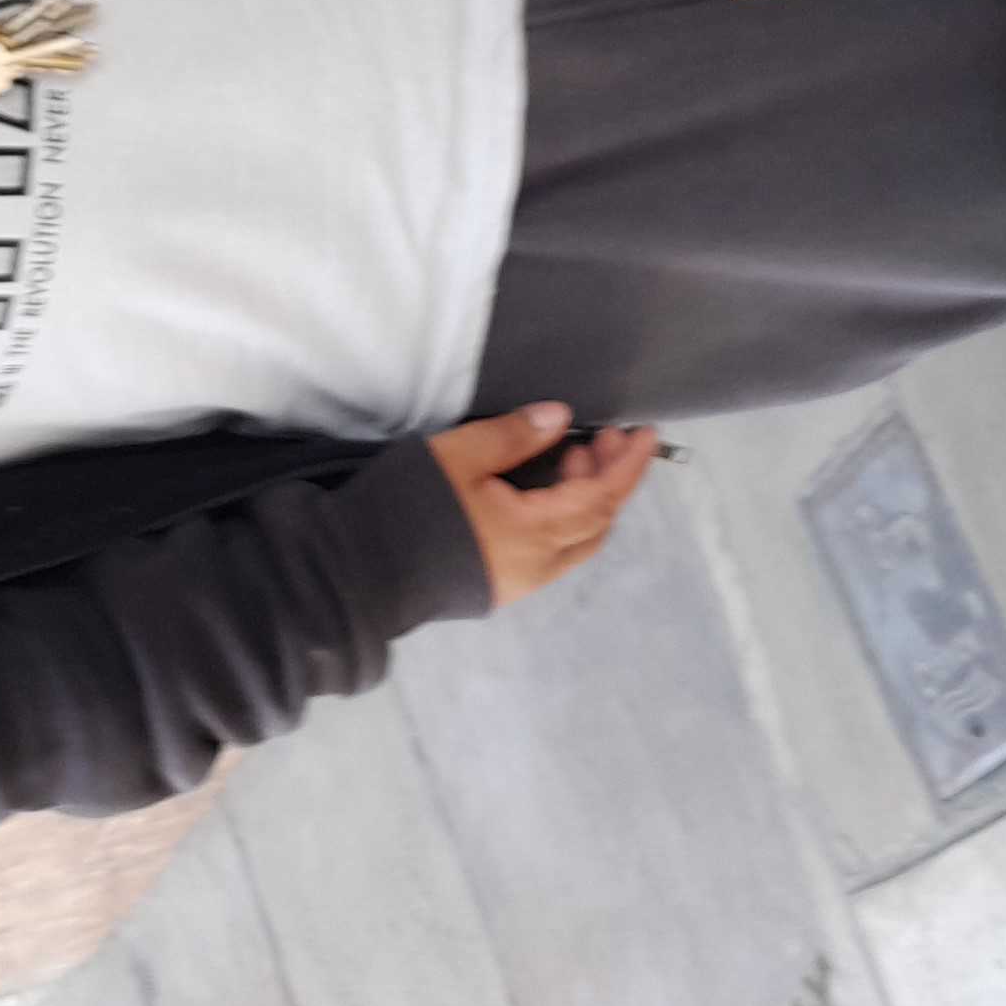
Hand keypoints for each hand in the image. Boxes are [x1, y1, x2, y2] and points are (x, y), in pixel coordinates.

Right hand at [428, 401, 663, 608]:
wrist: (359, 574)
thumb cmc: (408, 509)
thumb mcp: (458, 455)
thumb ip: (513, 436)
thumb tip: (560, 418)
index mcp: (533, 532)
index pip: (600, 496)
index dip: (628, 464)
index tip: (646, 433)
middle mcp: (538, 565)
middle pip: (596, 523)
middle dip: (608, 477)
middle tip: (600, 438)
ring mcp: (520, 582)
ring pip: (578, 542)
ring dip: (587, 499)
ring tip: (570, 456)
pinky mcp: (501, 587)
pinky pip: (555, 552)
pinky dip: (565, 518)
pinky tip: (544, 493)